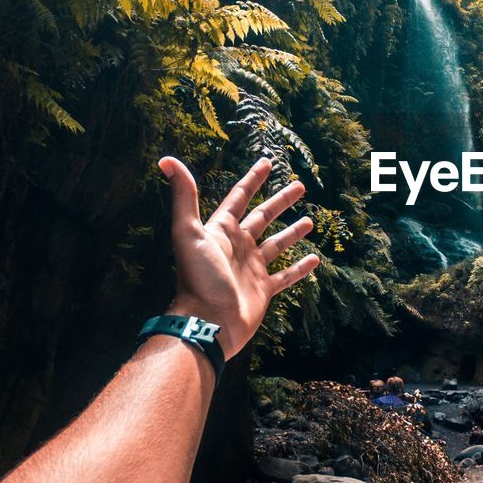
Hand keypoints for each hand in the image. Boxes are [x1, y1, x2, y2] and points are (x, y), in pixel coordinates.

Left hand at [158, 156, 319, 358]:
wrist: (208, 321)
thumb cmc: (199, 277)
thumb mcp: (188, 232)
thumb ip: (184, 197)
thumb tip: (168, 160)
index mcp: (221, 231)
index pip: (239, 198)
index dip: (252, 180)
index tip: (266, 163)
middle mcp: (238, 247)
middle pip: (262, 217)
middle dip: (280, 201)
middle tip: (299, 186)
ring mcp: (252, 268)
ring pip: (277, 244)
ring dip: (292, 232)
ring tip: (309, 220)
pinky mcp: (263, 289)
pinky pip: (286, 275)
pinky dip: (300, 268)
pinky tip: (315, 259)